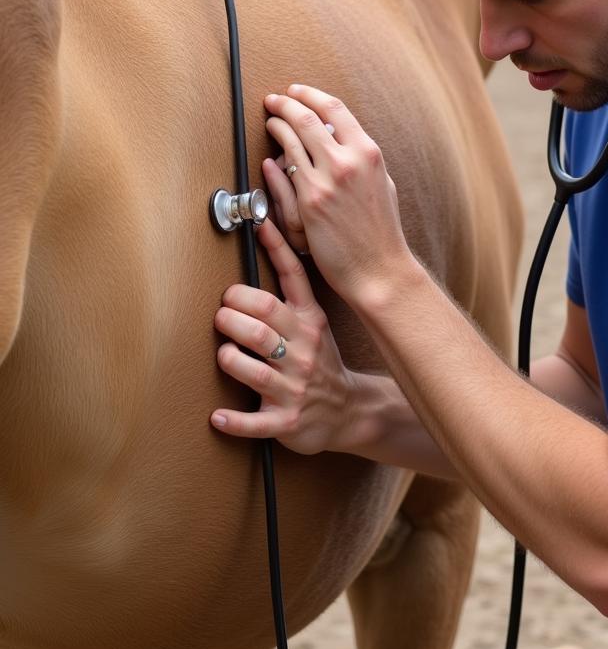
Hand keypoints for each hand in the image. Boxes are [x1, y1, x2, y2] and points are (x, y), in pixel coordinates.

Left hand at [210, 218, 360, 454]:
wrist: (348, 411)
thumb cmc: (320, 363)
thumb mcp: (315, 326)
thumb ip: (290, 300)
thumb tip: (263, 256)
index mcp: (310, 322)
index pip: (294, 278)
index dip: (276, 250)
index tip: (259, 226)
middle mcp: (303, 350)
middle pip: (261, 321)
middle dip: (231, 313)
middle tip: (222, 314)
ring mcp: (295, 386)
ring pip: (253, 367)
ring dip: (228, 357)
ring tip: (224, 354)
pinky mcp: (286, 420)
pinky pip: (254, 422)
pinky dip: (232, 420)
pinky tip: (217, 416)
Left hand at [262, 84, 412, 302]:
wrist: (379, 268)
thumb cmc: (382, 231)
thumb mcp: (382, 183)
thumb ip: (363, 159)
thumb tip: (342, 139)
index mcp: (369, 153)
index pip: (335, 108)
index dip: (310, 95)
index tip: (297, 91)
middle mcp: (348, 161)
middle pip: (307, 117)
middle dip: (285, 103)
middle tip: (274, 100)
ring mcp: (327, 180)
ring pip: (291, 139)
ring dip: (276, 125)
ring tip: (270, 121)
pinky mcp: (309, 201)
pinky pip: (284, 170)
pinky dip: (275, 158)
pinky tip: (270, 156)